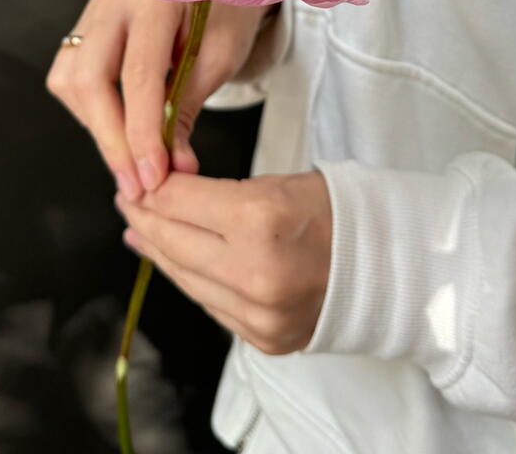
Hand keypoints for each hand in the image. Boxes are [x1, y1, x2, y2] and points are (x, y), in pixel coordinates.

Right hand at [46, 0, 275, 200]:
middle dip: (110, 139)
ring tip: (130, 156)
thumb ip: (189, 103)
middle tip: (135, 184)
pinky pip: (72, 66)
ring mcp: (96, 2)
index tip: (154, 178)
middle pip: (87, 78)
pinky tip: (118, 122)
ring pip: (70, 75)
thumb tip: (171, 164)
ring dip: (95, 124)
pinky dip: (90, 104)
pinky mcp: (90, 15)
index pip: (138, 75)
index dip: (142, 133)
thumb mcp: (223, 49)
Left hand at [116, 170, 331, 354]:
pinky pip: (209, 304)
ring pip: (184, 279)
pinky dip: (188, 279)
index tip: (138, 176)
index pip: (179, 200)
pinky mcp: (263, 338)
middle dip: (143, 216)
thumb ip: (214, 193)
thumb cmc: (335, 211)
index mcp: (262, 219)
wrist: (387, 263)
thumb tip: (159, 195)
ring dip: (157, 251)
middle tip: (128, 199)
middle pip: (172, 242)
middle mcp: (256, 272)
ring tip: (139, 230)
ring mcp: (259, 314)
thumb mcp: (275, 182)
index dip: (151, 186)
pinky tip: (174, 262)